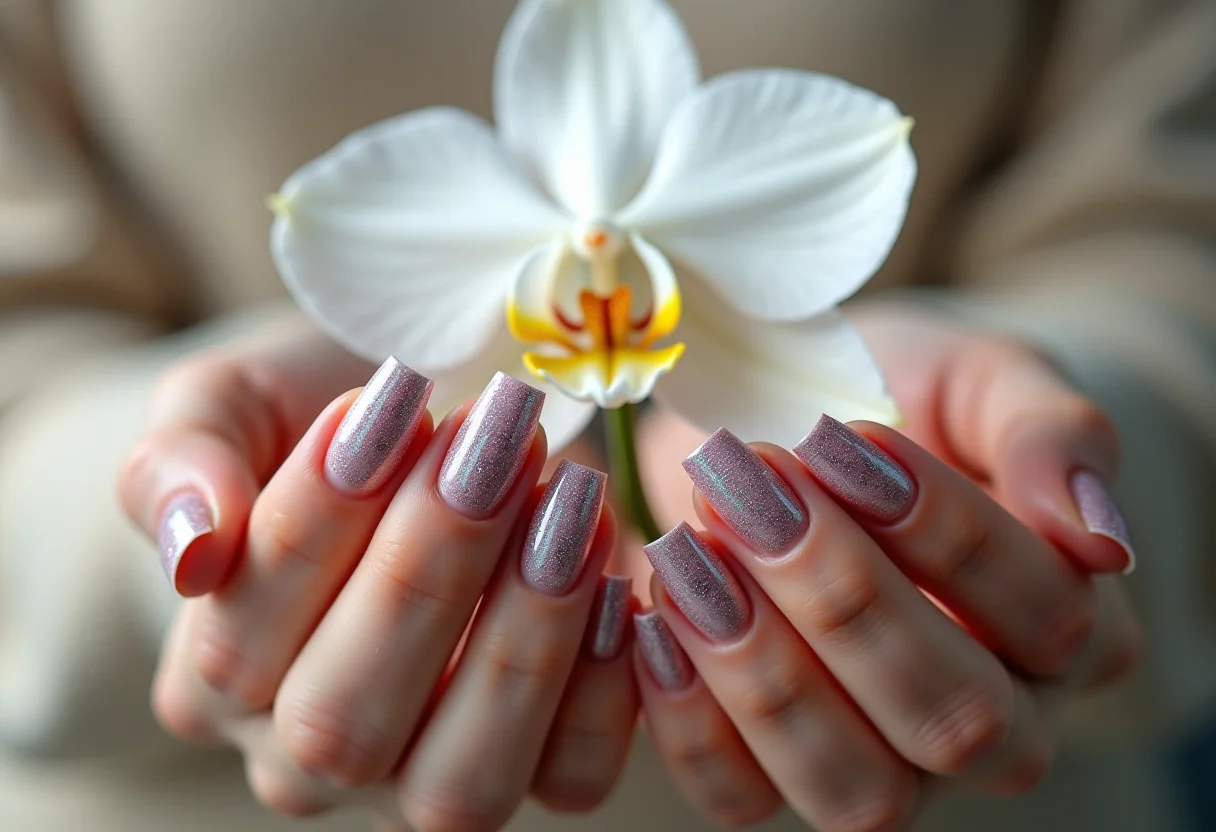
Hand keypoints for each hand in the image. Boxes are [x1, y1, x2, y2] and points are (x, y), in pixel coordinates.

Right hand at [120, 341, 637, 829]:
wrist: (420, 433)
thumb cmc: (324, 419)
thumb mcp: (230, 405)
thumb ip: (179, 464)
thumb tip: (190, 551)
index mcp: (212, 680)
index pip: (243, 631)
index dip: (319, 518)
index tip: (393, 395)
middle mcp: (308, 758)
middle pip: (345, 724)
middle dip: (430, 570)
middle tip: (494, 440)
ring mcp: (422, 781)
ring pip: (460, 782)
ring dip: (524, 636)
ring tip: (569, 502)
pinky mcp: (537, 771)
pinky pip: (573, 778)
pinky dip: (606, 690)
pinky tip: (620, 575)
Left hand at [632, 315, 1140, 830]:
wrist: (789, 425)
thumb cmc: (899, 397)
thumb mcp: (980, 380)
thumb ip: (1050, 434)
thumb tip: (1103, 539)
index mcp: (1070, 629)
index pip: (1046, 615)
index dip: (945, 531)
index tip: (840, 437)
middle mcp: (996, 723)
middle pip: (953, 718)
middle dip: (840, 596)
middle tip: (748, 485)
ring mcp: (887, 765)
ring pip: (858, 790)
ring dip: (763, 669)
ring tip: (689, 551)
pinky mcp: (774, 771)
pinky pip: (741, 799)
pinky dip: (690, 722)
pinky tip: (656, 618)